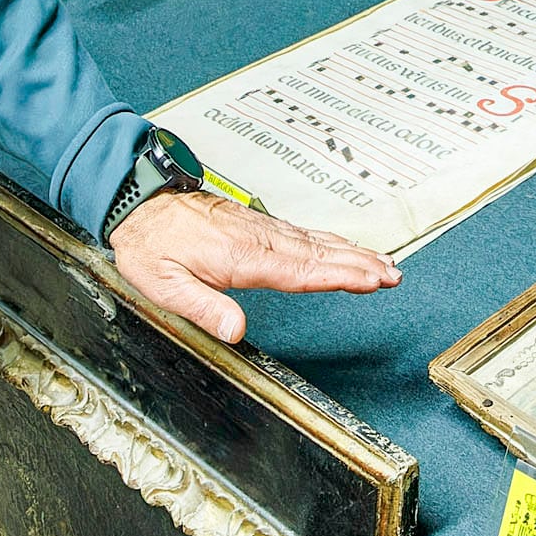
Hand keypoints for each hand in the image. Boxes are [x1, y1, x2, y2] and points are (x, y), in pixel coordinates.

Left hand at [109, 190, 397, 343]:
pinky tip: (343, 247)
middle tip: (394, 275)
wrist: (140, 203)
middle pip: (320, 255)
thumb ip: (204, 308)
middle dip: (360, 265)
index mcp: (243, 258)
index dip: (339, 277)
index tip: (371, 280)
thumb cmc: (150, 243)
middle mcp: (259, 240)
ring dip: (353, 253)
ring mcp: (261, 230)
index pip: (301, 271)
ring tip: (384, 264)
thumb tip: (236, 331)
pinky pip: (304, 234)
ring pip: (317, 243)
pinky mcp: (258, 227)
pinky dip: (331, 242)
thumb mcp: (166, 285)